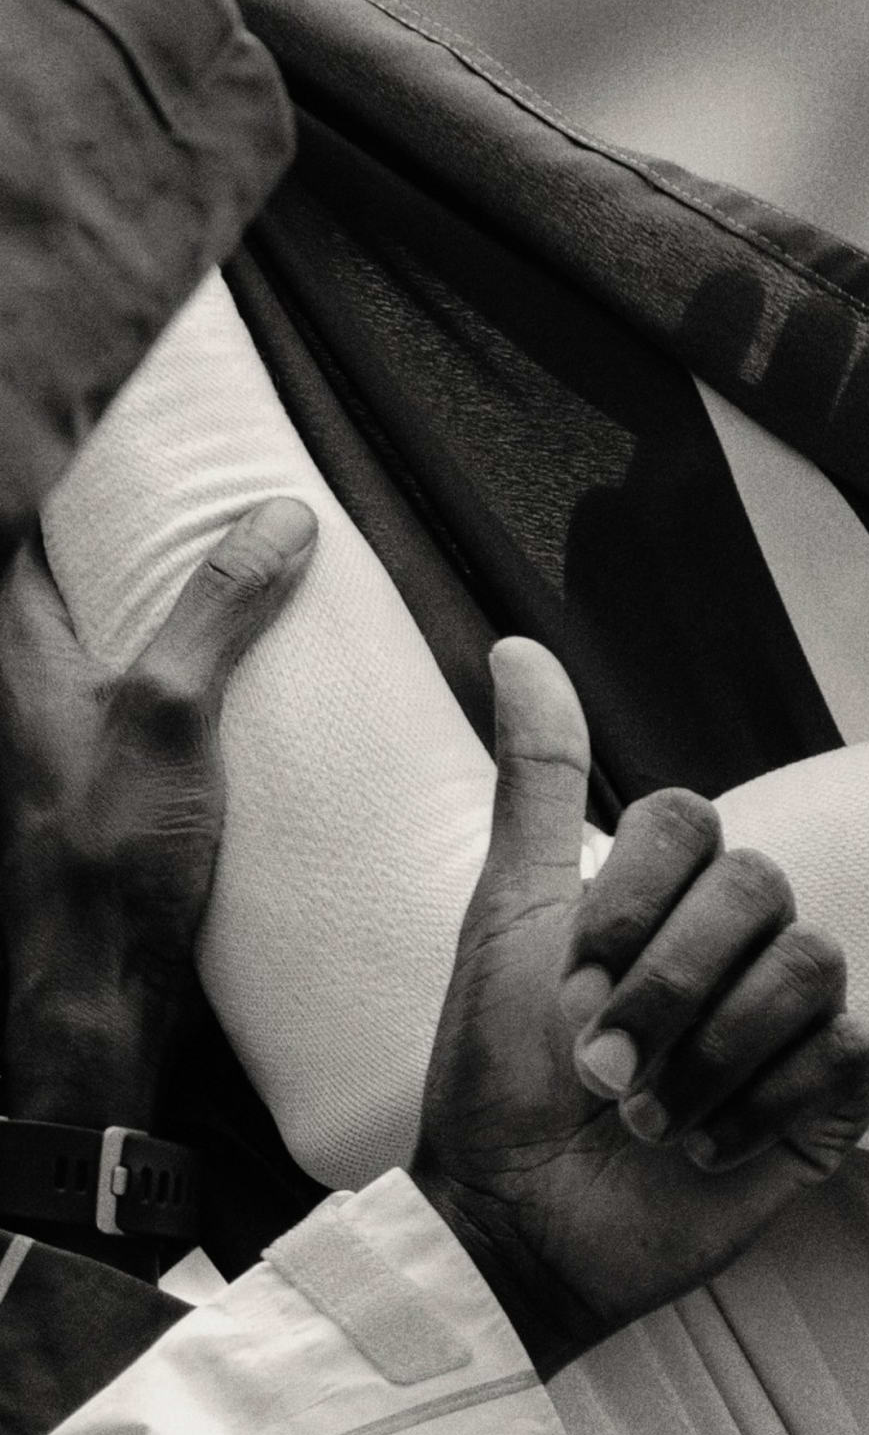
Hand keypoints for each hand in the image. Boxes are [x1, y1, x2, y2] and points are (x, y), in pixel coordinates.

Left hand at [0, 500, 315, 1125]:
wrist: (93, 990)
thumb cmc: (109, 856)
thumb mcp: (172, 713)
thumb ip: (218, 610)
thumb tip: (278, 517)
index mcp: (19, 659)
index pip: (27, 539)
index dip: (76, 483)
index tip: (142, 444)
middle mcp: (21, 693)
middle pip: (57, 585)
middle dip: (117, 537)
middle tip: (198, 495)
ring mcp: (52, 741)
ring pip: (89, 640)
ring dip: (143, 603)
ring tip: (227, 569)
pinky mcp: (90, 782)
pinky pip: (117, 692)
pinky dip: (161, 661)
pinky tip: (224, 671)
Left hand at [411, 642, 868, 1375]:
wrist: (520, 1231)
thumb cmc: (495, 1084)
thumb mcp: (506, 923)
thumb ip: (534, 782)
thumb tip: (514, 647)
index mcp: (667, 894)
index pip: (699, 822)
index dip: (635, 904)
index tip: (572, 983)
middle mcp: (738, 943)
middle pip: (763, 890)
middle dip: (670, 991)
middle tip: (604, 1067)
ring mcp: (792, 1017)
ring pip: (813, 966)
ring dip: (708, 1058)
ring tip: (649, 1118)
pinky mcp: (833, 1094)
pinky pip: (848, 1048)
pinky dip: (760, 1104)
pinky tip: (706, 1144)